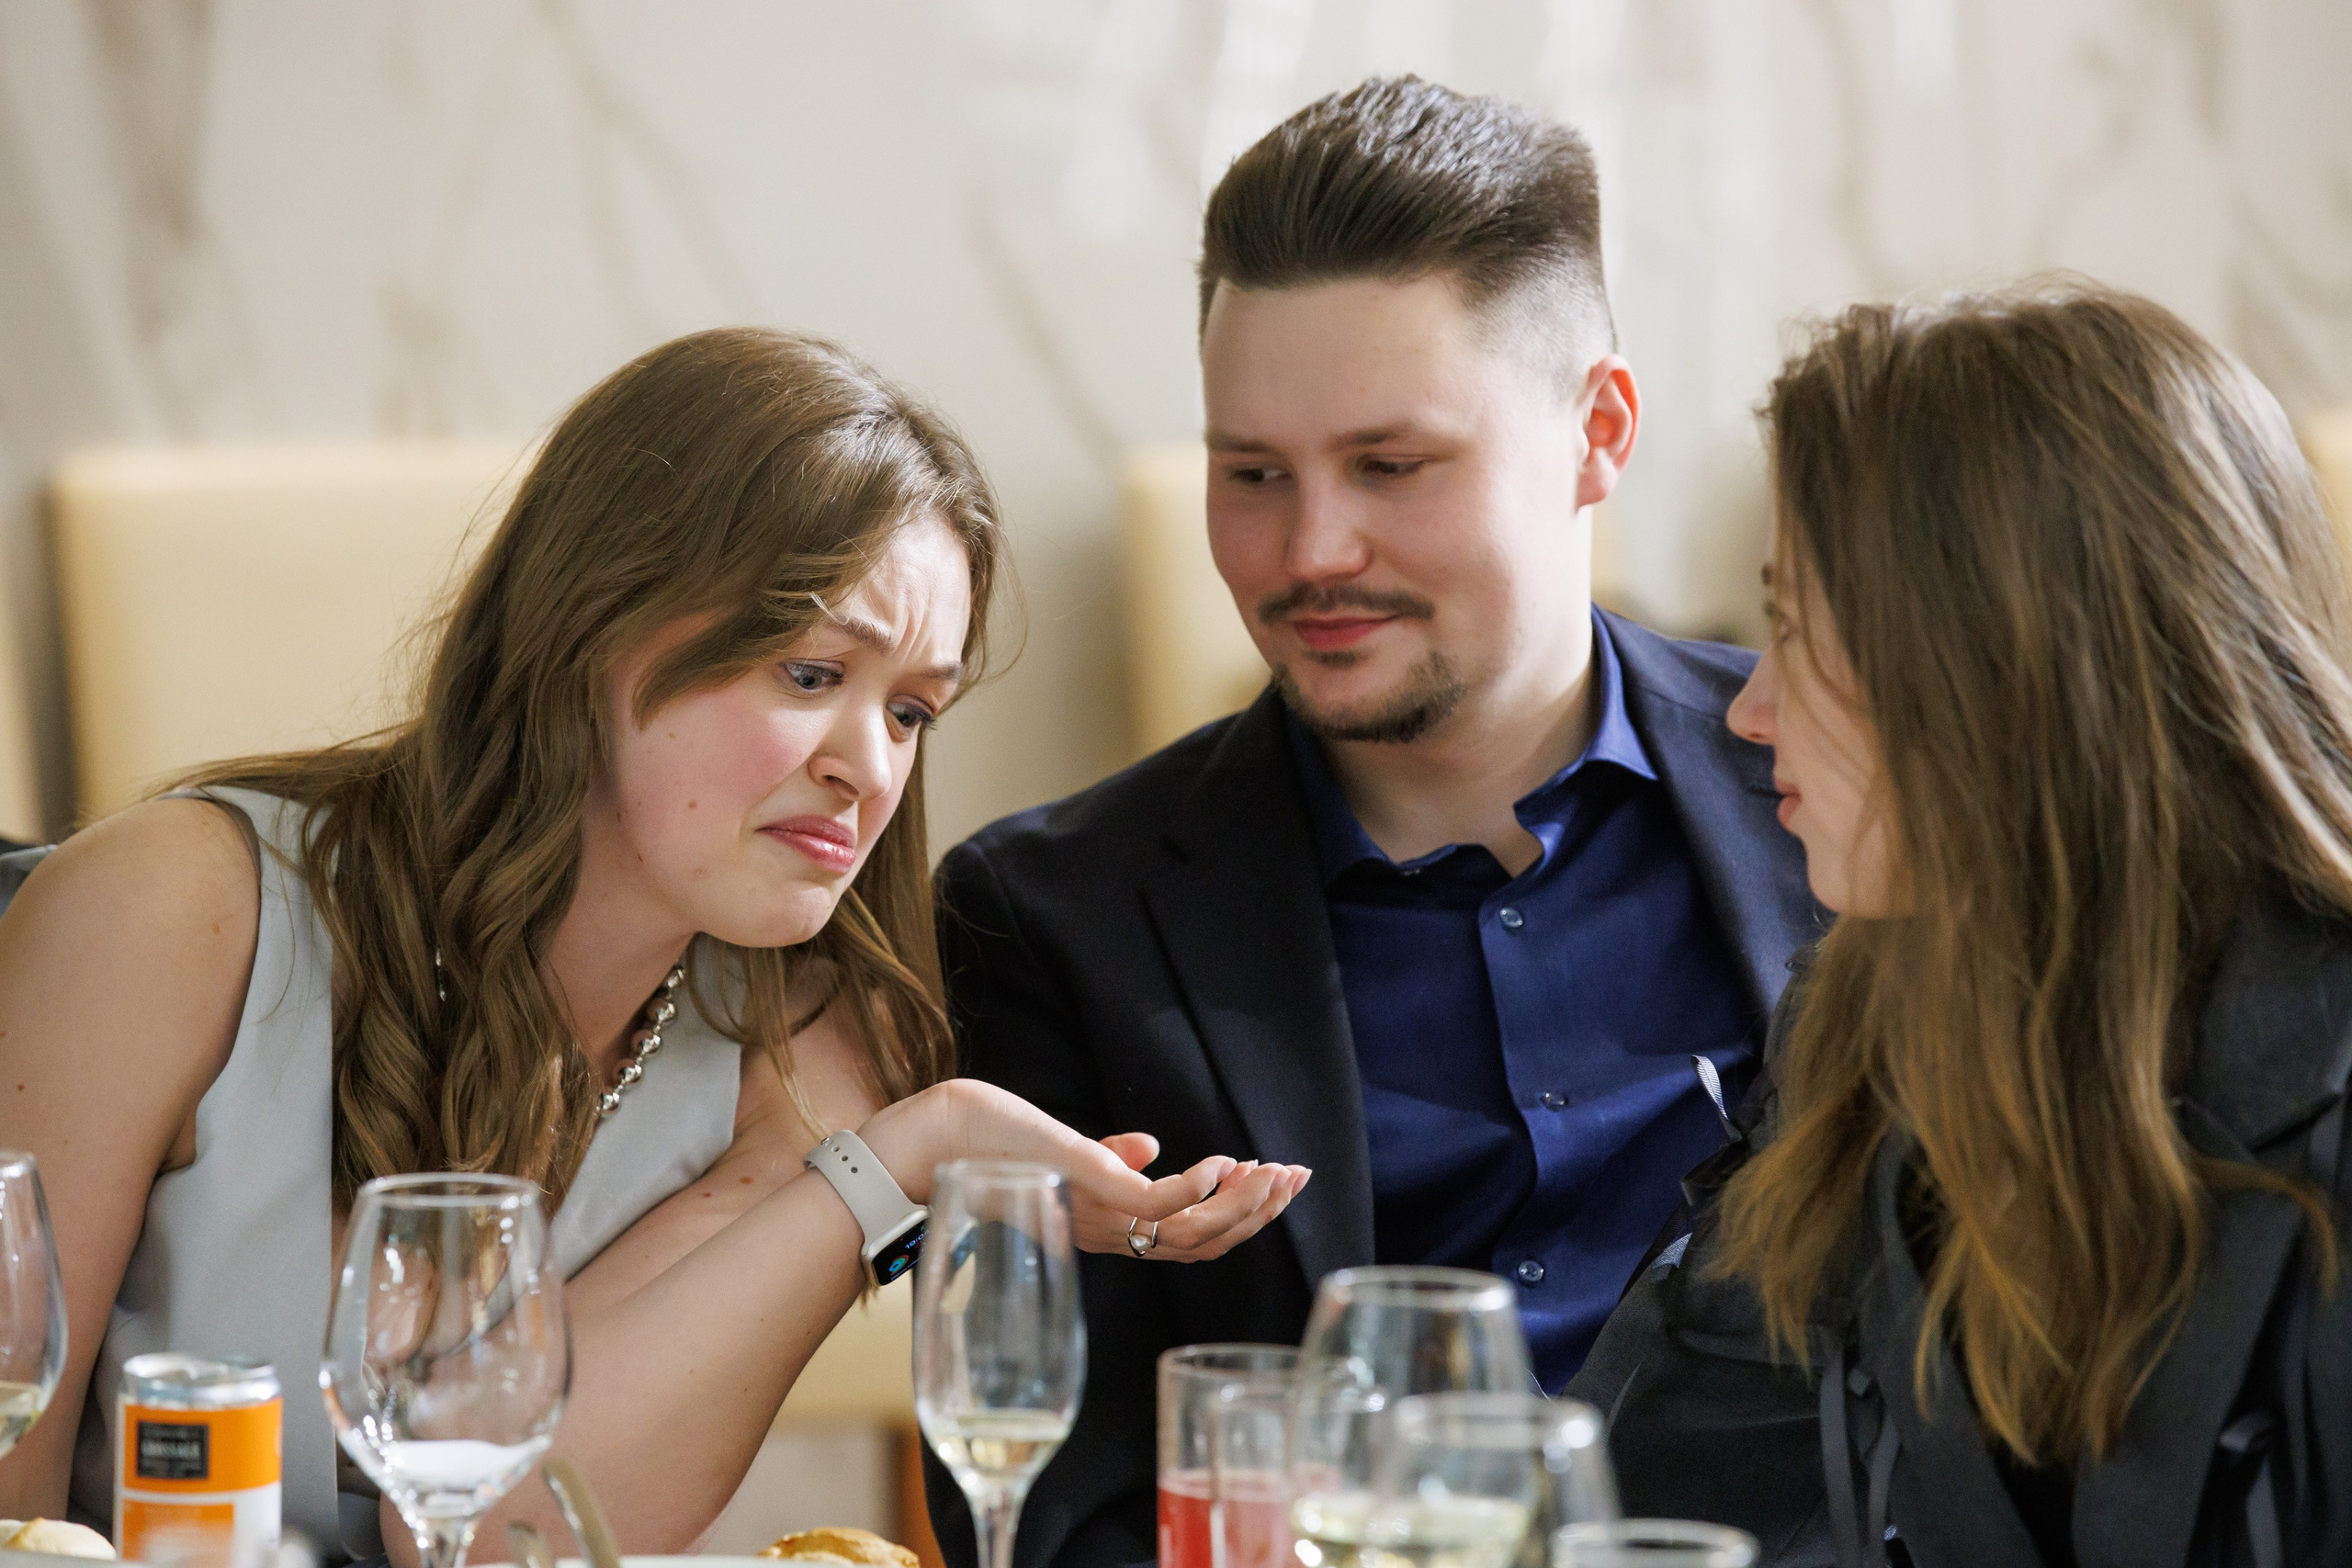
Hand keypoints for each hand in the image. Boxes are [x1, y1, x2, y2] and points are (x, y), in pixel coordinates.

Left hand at [857, 1080, 1310, 1263]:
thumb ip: (1107, 1157)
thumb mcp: (1059, 1149)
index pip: (1188, 1237)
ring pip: (1190, 1233)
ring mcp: (1097, 1216)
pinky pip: (1156, 1208)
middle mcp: (1106, 1232)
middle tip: (1297, 1178)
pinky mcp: (1085, 1191)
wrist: (929, 1140)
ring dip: (1242, 1203)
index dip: (1238, 1217)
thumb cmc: (983, 1139)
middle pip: (1202, 1244)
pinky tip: (1223, 1162)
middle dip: (1257, 1213)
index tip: (1275, 1182)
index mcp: (1105, 1224)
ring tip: (1276, 1172)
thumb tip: (1149, 1146)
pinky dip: (1197, 1188)